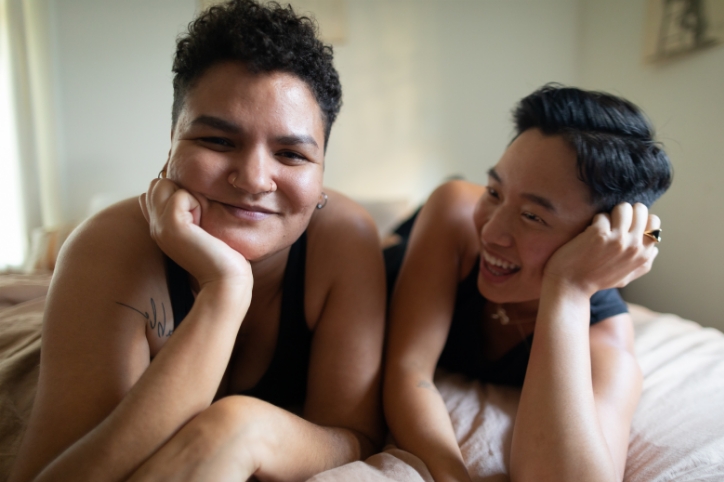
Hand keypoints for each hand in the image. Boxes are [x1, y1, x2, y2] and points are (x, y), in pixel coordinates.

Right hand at [139, 179, 251, 290]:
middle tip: (199, 217)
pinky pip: (180, 195)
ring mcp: (159, 226)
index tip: (195, 216)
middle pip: (157, 184)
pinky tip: (203, 226)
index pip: (153, 192)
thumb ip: (189, 212)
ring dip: (187, 195)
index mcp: (160, 227)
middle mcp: (155, 226)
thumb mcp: (200, 229)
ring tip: (200, 220)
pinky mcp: (171, 225)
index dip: (175, 194)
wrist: (225, 280)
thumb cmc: (221, 256)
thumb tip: (186, 192)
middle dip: (180, 191)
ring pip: (164, 184)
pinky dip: (197, 203)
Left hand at [543, 203, 659, 296]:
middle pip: (640, 210)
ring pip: (623, 208)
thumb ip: (644, 263)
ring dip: (611, 213)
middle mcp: (634, 246)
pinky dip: (595, 221)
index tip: (626, 225)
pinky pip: (602, 215)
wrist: (570, 286)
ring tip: (602, 225)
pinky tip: (589, 233)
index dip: (638, 219)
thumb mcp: (627, 277)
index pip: (653, 223)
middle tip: (613, 221)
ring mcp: (618, 239)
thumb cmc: (596, 280)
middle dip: (625, 211)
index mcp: (644, 255)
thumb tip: (654, 249)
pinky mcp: (599, 234)